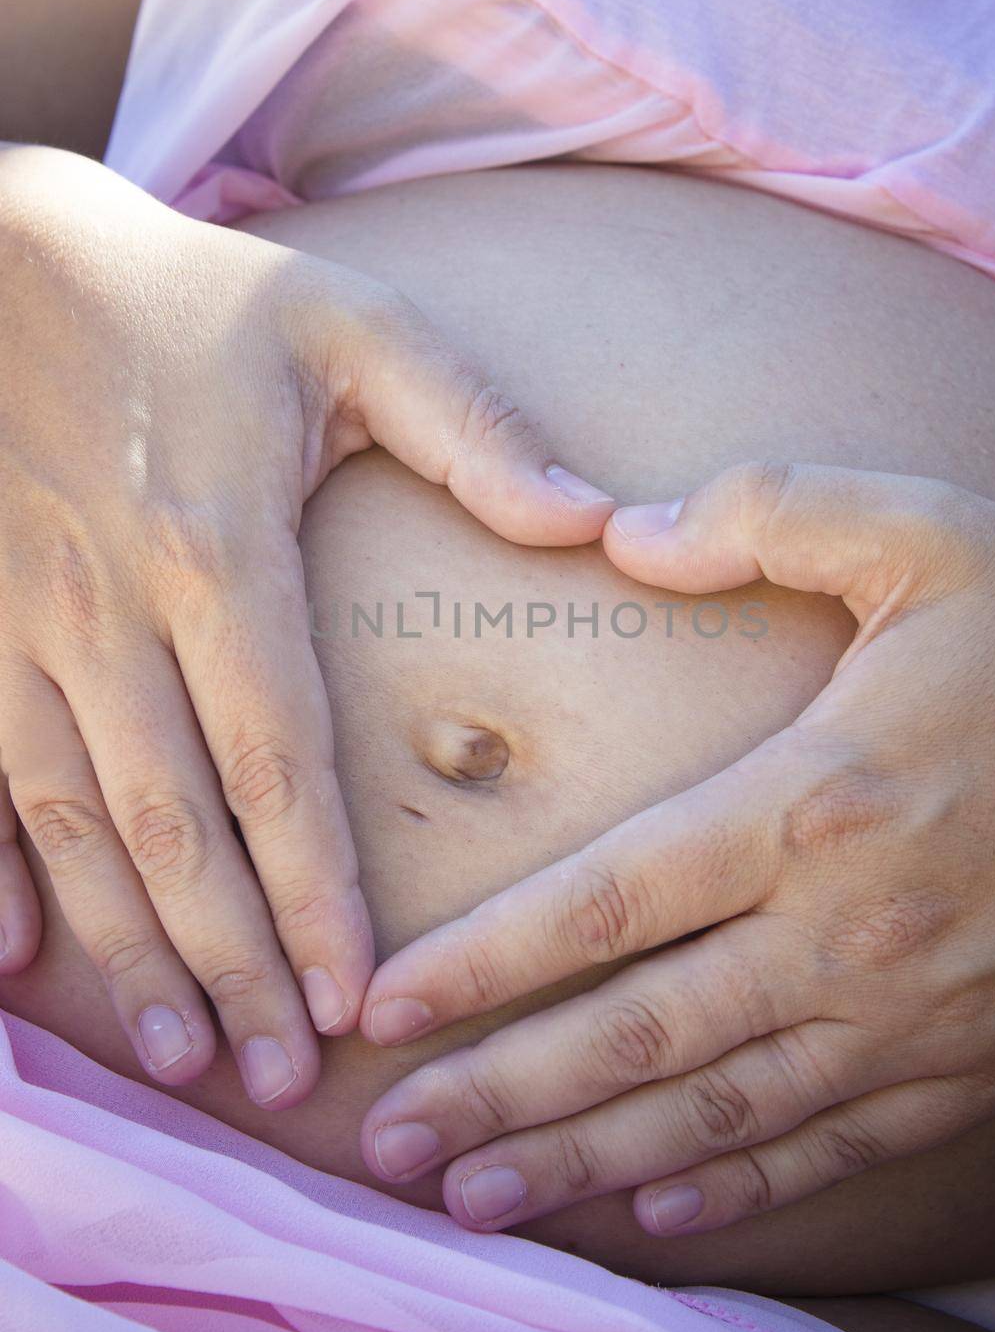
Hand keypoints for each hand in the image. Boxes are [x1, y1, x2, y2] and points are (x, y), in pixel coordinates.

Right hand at [0, 144, 612, 1104]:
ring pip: (74, 818)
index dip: (315, 892)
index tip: (352, 999)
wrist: (7, 256)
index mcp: (221, 550)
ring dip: (124, 945)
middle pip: (178, 821)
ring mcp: (18, 622)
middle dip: (228, 959)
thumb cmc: (198, 298)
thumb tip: (599, 524)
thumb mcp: (352, 326)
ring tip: (175, 1052)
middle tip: (272, 1075)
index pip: (278, 761)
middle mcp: (112, 609)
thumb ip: (477, 428)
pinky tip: (15, 963)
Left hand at [357, 463, 994, 1232]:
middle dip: (501, 1094)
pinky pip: (832, 1147)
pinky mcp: (968, 1064)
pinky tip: (652, 1209)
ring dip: (585, 1161)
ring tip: (476, 1199)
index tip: (383, 1006)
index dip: (485, 961)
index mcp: (815, 801)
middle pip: (640, 1035)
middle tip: (387, 1144)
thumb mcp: (930, 532)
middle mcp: (847, 932)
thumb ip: (771, 509)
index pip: (610, 900)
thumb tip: (625, 530)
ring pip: (718, 1115)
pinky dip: (737, 1189)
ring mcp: (910, 1016)